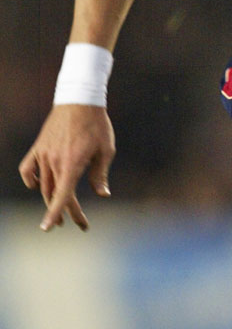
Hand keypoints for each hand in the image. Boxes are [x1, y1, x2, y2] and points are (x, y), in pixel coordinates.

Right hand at [19, 104, 115, 230]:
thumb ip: (101, 174)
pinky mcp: (38, 147)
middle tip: (73, 223)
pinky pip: (28, 169)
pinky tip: (37, 185)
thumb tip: (103, 194)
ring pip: (43, 185)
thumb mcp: (106, 149)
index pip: (61, 196)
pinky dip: (31, 180)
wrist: (80, 99)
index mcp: (72, 164)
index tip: (47, 229)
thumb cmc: (97, 124)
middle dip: (64, 212)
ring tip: (60, 212)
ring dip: (50, 200)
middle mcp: (54, 162)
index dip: (55, 213)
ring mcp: (43, 154)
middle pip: (54, 194)